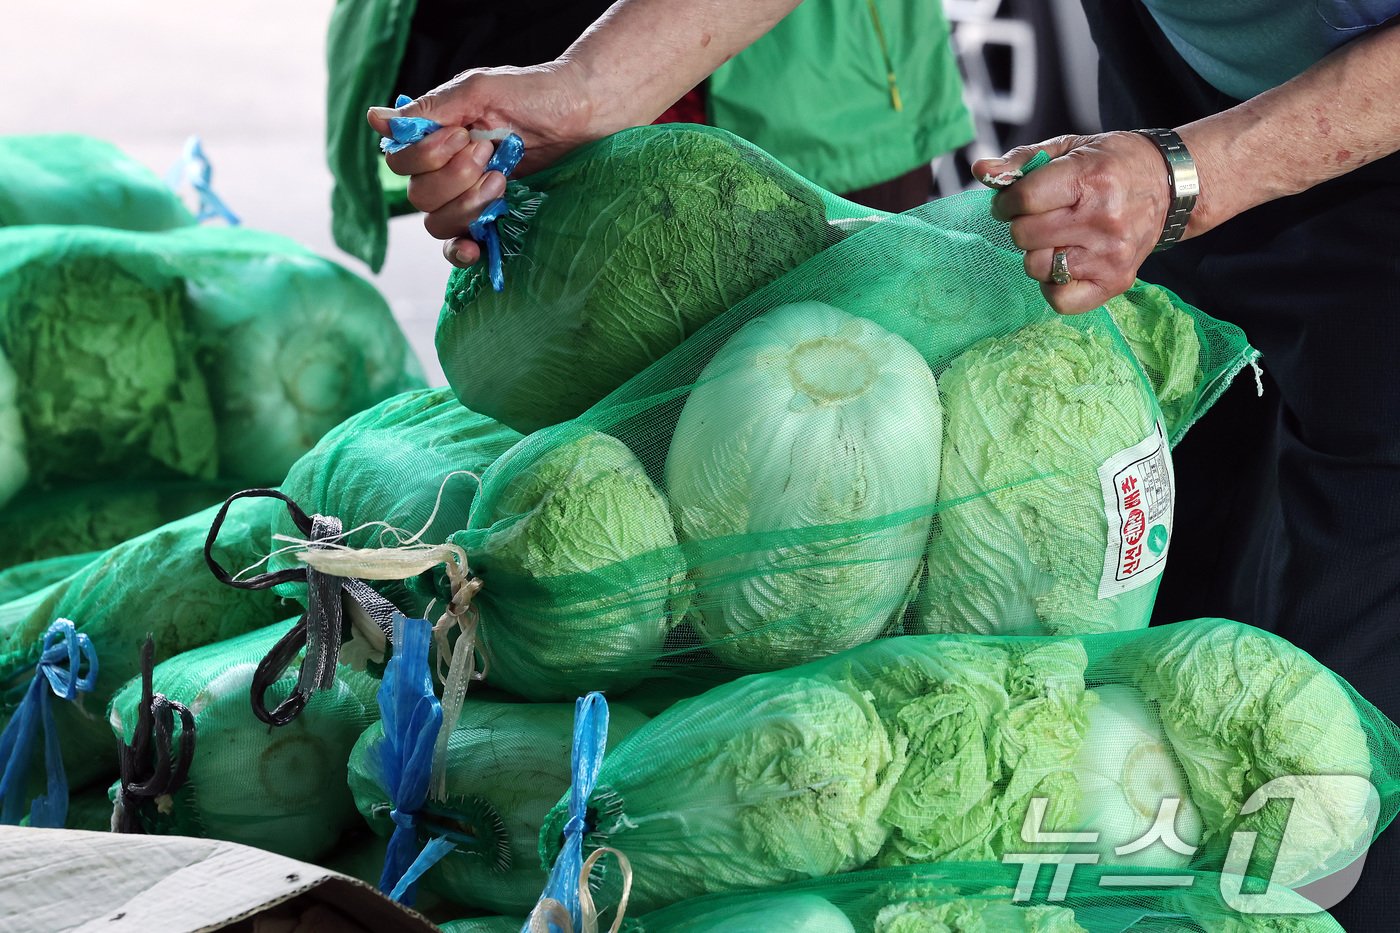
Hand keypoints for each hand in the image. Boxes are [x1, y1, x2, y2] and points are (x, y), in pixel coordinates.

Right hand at [368, 62, 596, 268]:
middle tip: (489, 155)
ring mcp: (469, 197)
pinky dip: (461, 251)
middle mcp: (446, 170)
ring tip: (501, 180)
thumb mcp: (480, 91)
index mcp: (436, 138)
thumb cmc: (535, 93)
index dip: (425, 157)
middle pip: (419, 197)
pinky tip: (473, 249)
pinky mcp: (494, 219)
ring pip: (438, 223)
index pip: (399, 163)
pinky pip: (461, 247)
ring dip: (467, 205)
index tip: (462, 136)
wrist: (583, 113)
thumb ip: (431, 110)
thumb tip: (374, 119)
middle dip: (454, 178)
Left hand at [971, 132, 1170, 313]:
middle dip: (1022, 225)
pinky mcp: (1116, 281)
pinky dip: (1053, 284)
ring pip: (1037, 267)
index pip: (1023, 200)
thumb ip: (1022, 160)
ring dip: (1037, 253)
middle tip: (1039, 217)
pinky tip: (1064, 263)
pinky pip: (1060, 300)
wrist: (1170, 185)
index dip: (1007, 202)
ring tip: (1056, 238)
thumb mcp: (1069, 148)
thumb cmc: (1112, 165)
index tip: (1013, 201)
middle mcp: (1102, 220)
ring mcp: (1110, 255)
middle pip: (1024, 236)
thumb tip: (981, 169)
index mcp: (1090, 179)